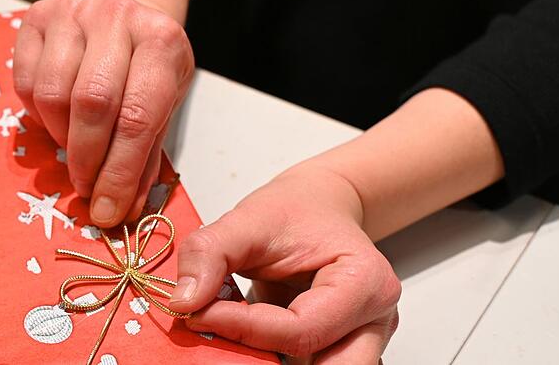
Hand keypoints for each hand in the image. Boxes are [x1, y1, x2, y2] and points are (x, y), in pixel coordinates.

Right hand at [13, 0, 194, 226]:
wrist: (127, 7)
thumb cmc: (147, 65)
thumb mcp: (166, 103)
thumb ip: (145, 156)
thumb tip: (120, 210)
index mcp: (161, 41)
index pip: (137, 116)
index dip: (119, 171)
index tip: (106, 209)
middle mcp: (117, 18)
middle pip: (91, 103)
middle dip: (86, 159)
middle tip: (86, 188)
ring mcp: (73, 12)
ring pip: (52, 94)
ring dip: (60, 136)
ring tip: (75, 145)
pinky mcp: (37, 17)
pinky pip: (25, 82)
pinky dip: (37, 115)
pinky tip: (57, 116)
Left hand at [171, 166, 400, 362]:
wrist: (320, 208)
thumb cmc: (297, 211)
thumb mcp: (247, 219)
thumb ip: (210, 253)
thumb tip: (184, 301)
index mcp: (365, 283)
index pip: (301, 330)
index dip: (243, 327)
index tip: (197, 314)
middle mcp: (374, 320)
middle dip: (267, 361)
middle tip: (218, 343)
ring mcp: (362, 340)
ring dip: (269, 361)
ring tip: (230, 335)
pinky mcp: (340, 350)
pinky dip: (272, 358)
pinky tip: (243, 337)